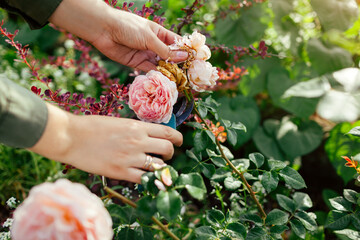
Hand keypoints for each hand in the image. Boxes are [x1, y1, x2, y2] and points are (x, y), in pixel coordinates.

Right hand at [29, 104, 182, 182]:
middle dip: (171, 153)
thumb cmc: (91, 126)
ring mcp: (130, 158)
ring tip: (154, 168)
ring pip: (159, 166)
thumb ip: (135, 130)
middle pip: (168, 149)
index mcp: (137, 127)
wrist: (71, 137)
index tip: (179, 141)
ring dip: (161, 168)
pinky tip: (146, 178)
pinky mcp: (121, 172)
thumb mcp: (118, 122)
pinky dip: (149, 179)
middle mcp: (138, 141)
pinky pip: (144, 179)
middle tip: (166, 156)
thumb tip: (147, 136)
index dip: (178, 138)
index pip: (167, 132)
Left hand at [49, 0, 187, 70]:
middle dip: (179, 64)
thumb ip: (165, 50)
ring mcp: (146, 54)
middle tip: (190, 74)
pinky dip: (158, 75)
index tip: (197, 59)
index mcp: (159, 33)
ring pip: (161, 64)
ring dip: (169, 71)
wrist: (104, 30)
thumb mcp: (149, 38)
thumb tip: (183, 57)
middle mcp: (154, 44)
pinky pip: (150, 70)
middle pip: (170, 56)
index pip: (176, 43)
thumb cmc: (128, 27)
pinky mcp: (137, 63)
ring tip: (181, 80)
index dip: (186, 51)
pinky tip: (166, 80)